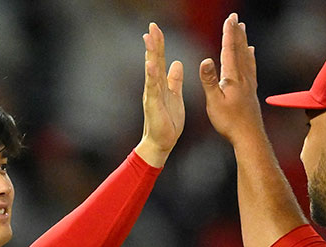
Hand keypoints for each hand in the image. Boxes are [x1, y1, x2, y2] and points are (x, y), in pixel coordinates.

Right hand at [135, 22, 184, 167]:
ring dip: (151, 54)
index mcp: (160, 83)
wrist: (162, 142)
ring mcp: (152, 95)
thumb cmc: (168, 121)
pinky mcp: (153, 104)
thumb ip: (174, 80)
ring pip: (151, 71)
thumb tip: (177, 63)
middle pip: (154, 60)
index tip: (157, 29)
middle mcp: (154, 86)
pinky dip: (152, 76)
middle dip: (153, 43)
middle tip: (152, 26)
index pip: (159, 59)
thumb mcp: (175, 95)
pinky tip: (151, 65)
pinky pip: (153, 88)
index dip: (159, 44)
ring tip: (149, 39)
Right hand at [200, 13, 264, 144]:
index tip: (229, 19)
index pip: (229, 51)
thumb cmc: (229, 122)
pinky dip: (250, 58)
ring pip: (247, 58)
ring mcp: (249, 85)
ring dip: (243, 42)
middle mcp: (243, 78)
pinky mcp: (251, 92)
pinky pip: (251, 68)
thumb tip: (205, 60)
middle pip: (240, 51)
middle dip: (236, 33)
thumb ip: (209, 81)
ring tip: (243, 31)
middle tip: (236, 19)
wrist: (249, 137)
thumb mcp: (214, 102)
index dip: (229, 34)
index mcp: (232, 78)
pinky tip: (251, 55)